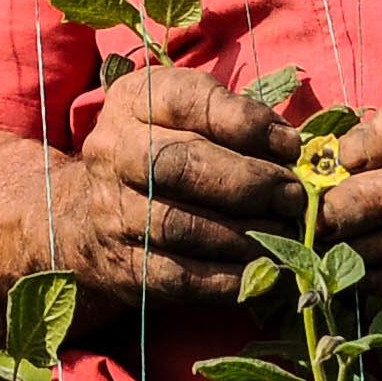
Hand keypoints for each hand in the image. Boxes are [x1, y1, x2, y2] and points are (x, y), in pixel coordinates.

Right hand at [47, 65, 306, 316]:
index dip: (246, 123)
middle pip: (178, 164)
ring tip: (283, 234)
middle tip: (292, 196)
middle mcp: (113, 152)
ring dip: (243, 234)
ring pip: (179, 225)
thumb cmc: (163, 154)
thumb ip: (233, 118)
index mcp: (133, 102)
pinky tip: (262, 271)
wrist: (89, 220)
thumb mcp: (186, 116)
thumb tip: (290, 147)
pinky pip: (178, 276)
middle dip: (248, 182)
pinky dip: (226, 278)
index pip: (188, 102)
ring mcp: (112, 211)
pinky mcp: (123, 265)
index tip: (290, 145)